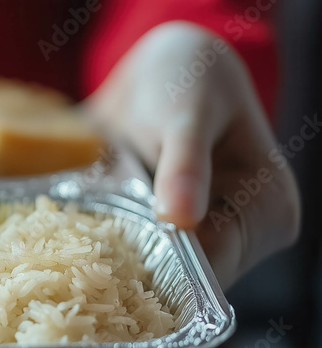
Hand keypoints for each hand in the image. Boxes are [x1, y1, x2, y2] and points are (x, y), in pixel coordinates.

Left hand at [87, 21, 299, 289]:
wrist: (166, 66)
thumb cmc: (188, 78)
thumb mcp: (187, 112)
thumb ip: (185, 163)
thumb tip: (181, 218)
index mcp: (269, 206)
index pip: (214, 267)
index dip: (161, 272)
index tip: (104, 265)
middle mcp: (249, 233)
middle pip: (187, 281)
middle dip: (134, 269)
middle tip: (78, 254)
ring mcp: (213, 237)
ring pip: (161, 274)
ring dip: (119, 260)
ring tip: (79, 240)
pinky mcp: (178, 235)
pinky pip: (142, 257)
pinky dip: (113, 248)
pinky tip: (84, 235)